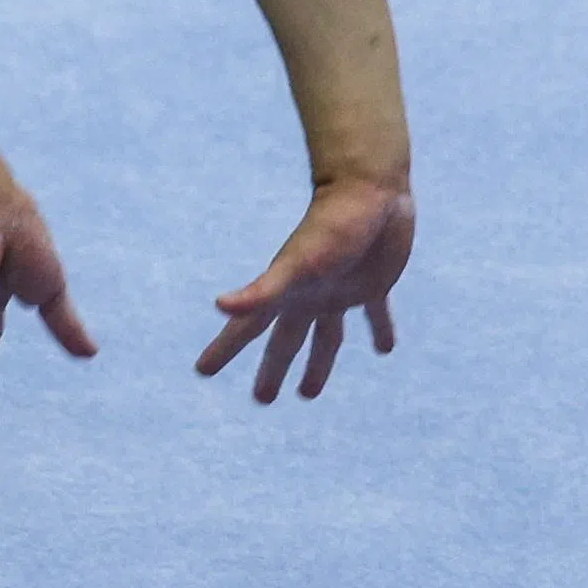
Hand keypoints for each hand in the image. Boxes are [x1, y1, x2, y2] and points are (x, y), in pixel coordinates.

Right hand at [200, 176, 412, 404]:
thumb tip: (219, 305)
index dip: (224, 350)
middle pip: (285, 342)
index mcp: (288, 293)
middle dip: (272, 370)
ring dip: (317, 364)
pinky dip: (379, 330)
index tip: (202, 371)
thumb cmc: (332, 225)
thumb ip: (261, 290)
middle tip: (262, 399)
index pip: (248, 329)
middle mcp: (310, 297)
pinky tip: (385, 347)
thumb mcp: (297, 263)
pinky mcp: (373, 284)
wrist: (370, 188)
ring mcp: (341, 291)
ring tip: (308, 393)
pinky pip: (375, 314)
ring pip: (326, 337)